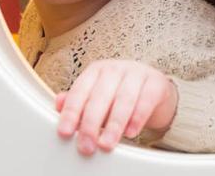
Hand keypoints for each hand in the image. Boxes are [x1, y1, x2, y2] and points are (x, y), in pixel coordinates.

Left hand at [54, 59, 177, 155]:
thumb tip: (58, 104)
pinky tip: (130, 132)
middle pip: (100, 96)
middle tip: (86, 145)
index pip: (80, 91)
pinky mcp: (156, 82)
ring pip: (124, 98)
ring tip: (106, 143)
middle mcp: (115, 69)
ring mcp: (137, 73)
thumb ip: (78, 102)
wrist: (153, 87)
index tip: (65, 132)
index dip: (71, 112)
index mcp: (96, 71)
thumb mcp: (97, 97)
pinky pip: (146, 100)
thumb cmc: (119, 93)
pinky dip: (138, 118)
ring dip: (114, 124)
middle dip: (91, 123)